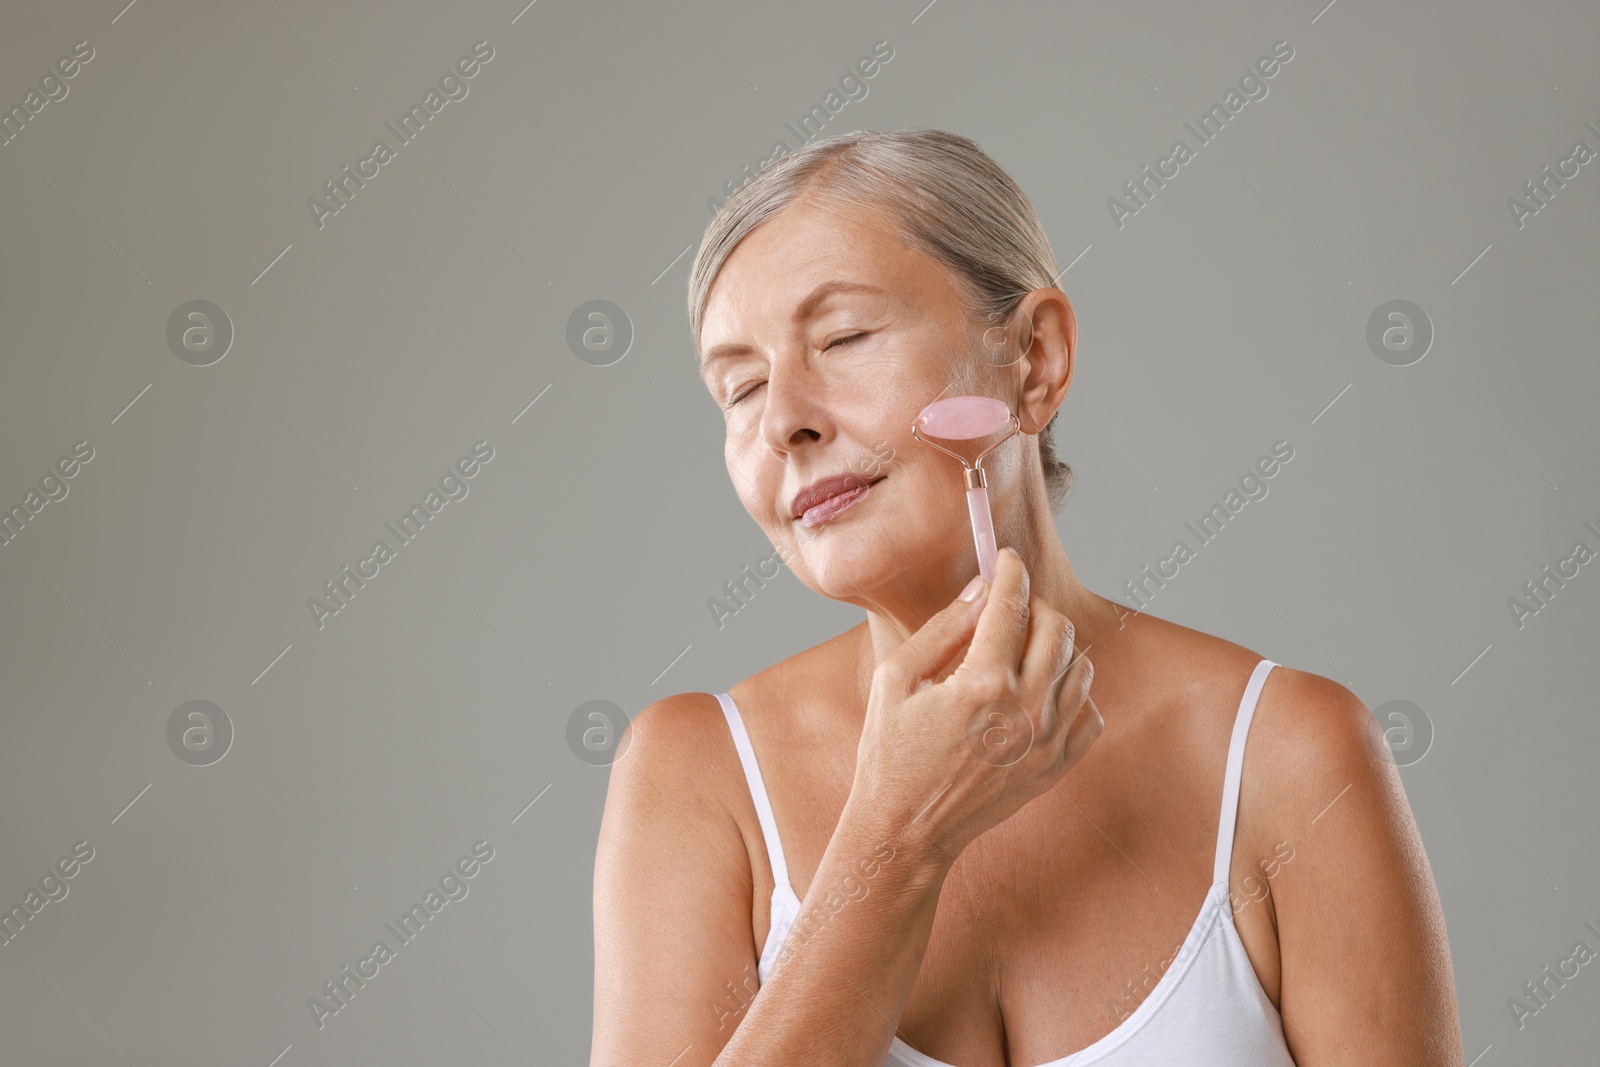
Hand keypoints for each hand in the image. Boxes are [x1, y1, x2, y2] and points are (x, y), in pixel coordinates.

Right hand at [851, 547, 1101, 861]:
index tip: (1006, 560)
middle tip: (1009, 608)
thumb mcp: (895, 679)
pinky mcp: (1056, 768)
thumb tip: (980, 590)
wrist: (907, 830)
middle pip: (1057, 629)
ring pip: (1080, 667)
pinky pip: (1089, 712)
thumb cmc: (890, 753)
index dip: (1010, 572)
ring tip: (1018, 652)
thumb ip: (943, 629)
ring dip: (1054, 647)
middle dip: (1034, 605)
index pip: (1012, 605)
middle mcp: (1024, 712)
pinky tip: (1037, 693)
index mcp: (981, 685)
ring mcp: (1047, 743)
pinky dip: (1070, 693)